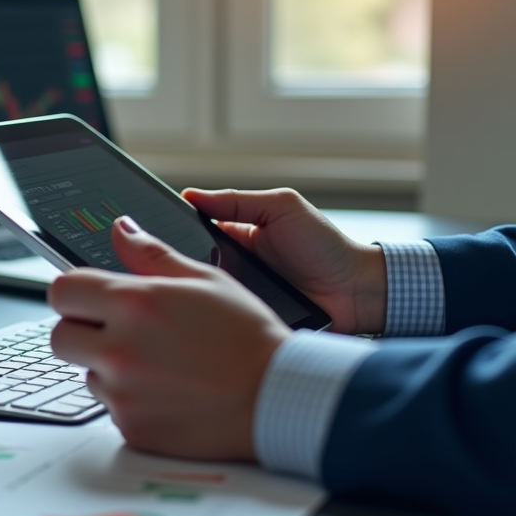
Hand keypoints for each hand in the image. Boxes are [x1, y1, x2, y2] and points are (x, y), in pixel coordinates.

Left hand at [48, 217, 291, 461]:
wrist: (275, 399)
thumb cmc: (247, 337)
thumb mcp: (205, 280)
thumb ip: (151, 253)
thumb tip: (120, 229)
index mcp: (135, 305)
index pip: (62, 290)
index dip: (74, 291)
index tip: (89, 296)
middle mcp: (120, 350)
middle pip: (59, 336)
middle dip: (81, 330)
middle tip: (118, 331)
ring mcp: (123, 393)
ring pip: (86, 373)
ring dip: (108, 367)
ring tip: (158, 363)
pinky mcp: (130, 428)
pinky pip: (110, 407)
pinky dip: (129, 399)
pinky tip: (167, 390)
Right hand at [182, 188, 386, 334]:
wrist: (356, 292)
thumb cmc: (325, 246)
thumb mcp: (281, 208)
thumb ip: (236, 201)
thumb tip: (190, 195)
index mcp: (235, 236)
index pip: (192, 232)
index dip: (175, 231)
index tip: (159, 230)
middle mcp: (232, 266)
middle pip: (192, 265)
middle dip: (183, 265)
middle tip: (173, 265)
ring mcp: (238, 295)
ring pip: (203, 294)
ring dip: (199, 291)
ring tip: (189, 289)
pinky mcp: (247, 320)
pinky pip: (223, 317)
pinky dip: (218, 314)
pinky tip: (212, 312)